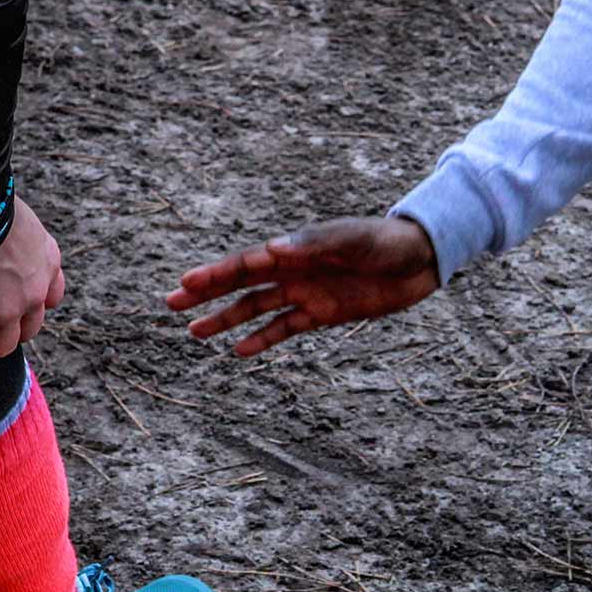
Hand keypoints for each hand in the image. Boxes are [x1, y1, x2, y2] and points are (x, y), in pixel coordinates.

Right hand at [0, 196, 65, 356]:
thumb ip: (17, 237)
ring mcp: (9, 310)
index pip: (52, 297)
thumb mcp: (21, 219)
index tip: (15, 301)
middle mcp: (35, 291)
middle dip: (8, 327)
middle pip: (30, 327)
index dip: (33, 304)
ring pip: (4, 346)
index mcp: (47, 263)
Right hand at [166, 216, 441, 356]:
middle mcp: (294, 271)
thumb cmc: (385, 242)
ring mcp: (306, 293)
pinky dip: (262, 340)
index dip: (215, 274)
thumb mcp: (352, 240)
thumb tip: (272, 249)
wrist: (420, 259)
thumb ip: (314, 244)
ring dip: (227, 319)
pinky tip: (239, 352)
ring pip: (256, 309)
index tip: (186, 283)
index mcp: (295, 250)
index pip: (247, 264)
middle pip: (241, 285)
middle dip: (207, 294)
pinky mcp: (323, 314)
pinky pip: (285, 329)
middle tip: (171, 305)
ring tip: (195, 332)